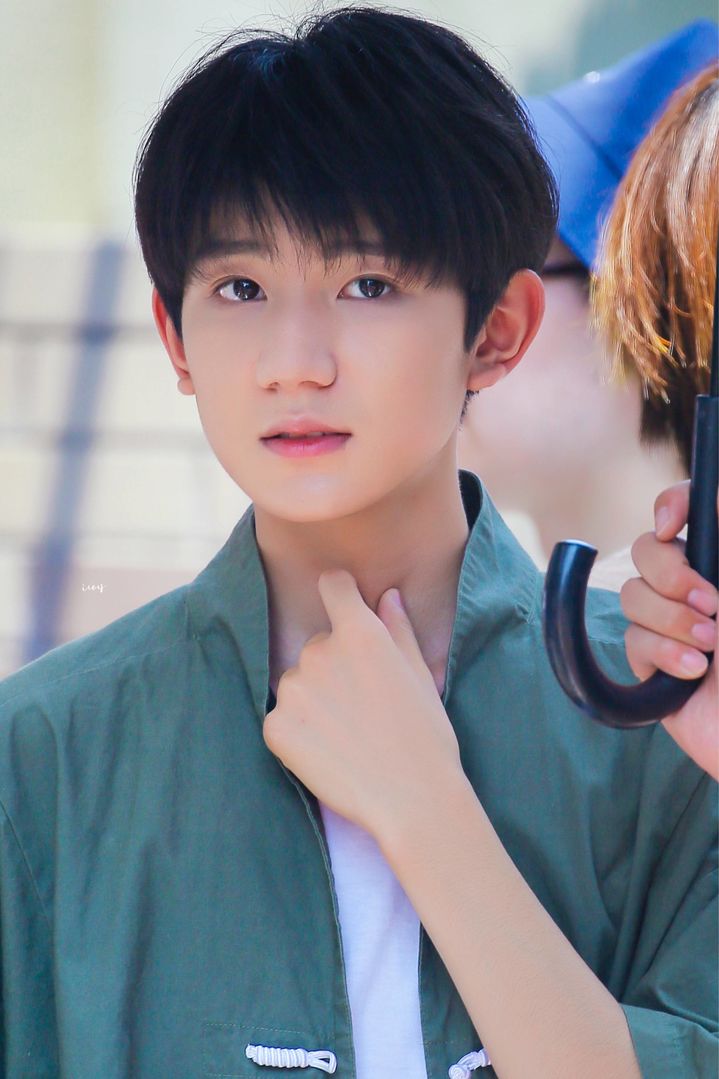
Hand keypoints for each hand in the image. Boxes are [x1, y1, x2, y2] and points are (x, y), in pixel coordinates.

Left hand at [263, 570, 463, 837]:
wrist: (412, 799)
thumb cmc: (426, 736)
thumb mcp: (421, 675)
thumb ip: (398, 629)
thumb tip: (387, 596)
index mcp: (360, 633)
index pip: (333, 585)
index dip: (340, 595)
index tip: (344, 609)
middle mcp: (320, 652)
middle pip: (317, 644)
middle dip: (334, 665)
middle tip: (362, 706)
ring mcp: (293, 690)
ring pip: (298, 682)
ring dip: (313, 699)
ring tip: (347, 734)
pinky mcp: (275, 727)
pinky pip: (281, 717)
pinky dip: (297, 732)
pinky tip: (328, 753)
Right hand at [622, 481, 717, 779]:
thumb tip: (669, 522)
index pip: (686, 508)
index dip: (673, 504)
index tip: (672, 526)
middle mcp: (697, 587)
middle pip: (647, 549)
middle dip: (671, 576)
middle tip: (711, 605)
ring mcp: (672, 624)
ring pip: (632, 595)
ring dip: (672, 621)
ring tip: (710, 649)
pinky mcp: (652, 663)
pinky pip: (633, 640)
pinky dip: (663, 654)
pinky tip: (694, 673)